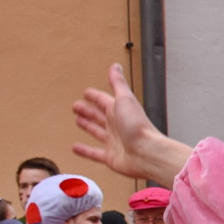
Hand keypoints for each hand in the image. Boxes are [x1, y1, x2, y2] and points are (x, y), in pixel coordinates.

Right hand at [72, 63, 194, 185]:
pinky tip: (75, 147)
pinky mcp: (110, 157)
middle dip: (88, 110)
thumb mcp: (125, 99)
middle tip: (76, 106)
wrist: (147, 153)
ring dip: (87, 125)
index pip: (104, 101)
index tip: (86, 92)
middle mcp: (117, 125)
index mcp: (119, 111)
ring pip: (97, 131)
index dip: (94, 96)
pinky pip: (94, 153)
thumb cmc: (138, 127)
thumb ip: (118, 84)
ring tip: (78, 120)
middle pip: (99, 115)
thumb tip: (115, 66)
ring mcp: (114, 141)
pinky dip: (85, 151)